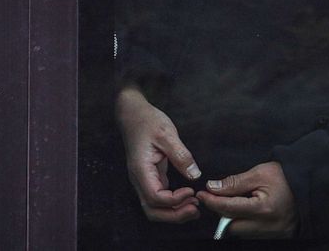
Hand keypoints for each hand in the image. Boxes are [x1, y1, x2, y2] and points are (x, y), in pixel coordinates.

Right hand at [115, 87, 201, 222]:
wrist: (133, 113)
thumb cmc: (147, 121)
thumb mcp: (167, 134)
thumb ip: (181, 155)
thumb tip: (195, 175)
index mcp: (141, 170)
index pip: (156, 197)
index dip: (175, 200)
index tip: (191, 191)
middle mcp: (139, 179)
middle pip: (153, 211)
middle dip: (174, 215)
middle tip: (195, 209)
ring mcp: (143, 180)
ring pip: (155, 208)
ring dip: (174, 213)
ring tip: (194, 207)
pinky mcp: (150, 177)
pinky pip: (159, 198)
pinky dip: (173, 204)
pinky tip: (187, 198)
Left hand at [196, 161, 296, 237]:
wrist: (308, 184)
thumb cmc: (284, 176)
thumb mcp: (259, 173)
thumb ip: (234, 183)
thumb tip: (212, 188)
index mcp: (265, 209)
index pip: (229, 209)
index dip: (212, 201)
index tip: (202, 194)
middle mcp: (269, 226)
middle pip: (233, 227)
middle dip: (224, 214)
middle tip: (221, 198)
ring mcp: (275, 234)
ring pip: (242, 233)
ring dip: (235, 220)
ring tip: (238, 203)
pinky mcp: (278, 236)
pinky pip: (254, 234)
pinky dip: (247, 224)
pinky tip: (248, 211)